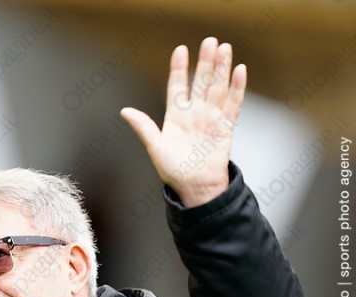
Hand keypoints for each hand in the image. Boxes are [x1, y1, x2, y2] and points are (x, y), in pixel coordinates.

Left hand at [120, 37, 246, 206]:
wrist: (195, 187)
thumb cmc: (173, 170)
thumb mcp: (155, 147)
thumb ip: (143, 127)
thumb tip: (125, 111)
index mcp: (175, 116)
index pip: (177, 86)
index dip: (178, 68)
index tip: (180, 50)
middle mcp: (194, 113)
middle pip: (201, 81)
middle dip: (204, 61)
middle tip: (209, 40)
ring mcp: (211, 118)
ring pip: (218, 87)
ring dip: (221, 68)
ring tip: (224, 48)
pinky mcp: (226, 126)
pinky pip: (233, 103)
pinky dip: (237, 87)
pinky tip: (240, 70)